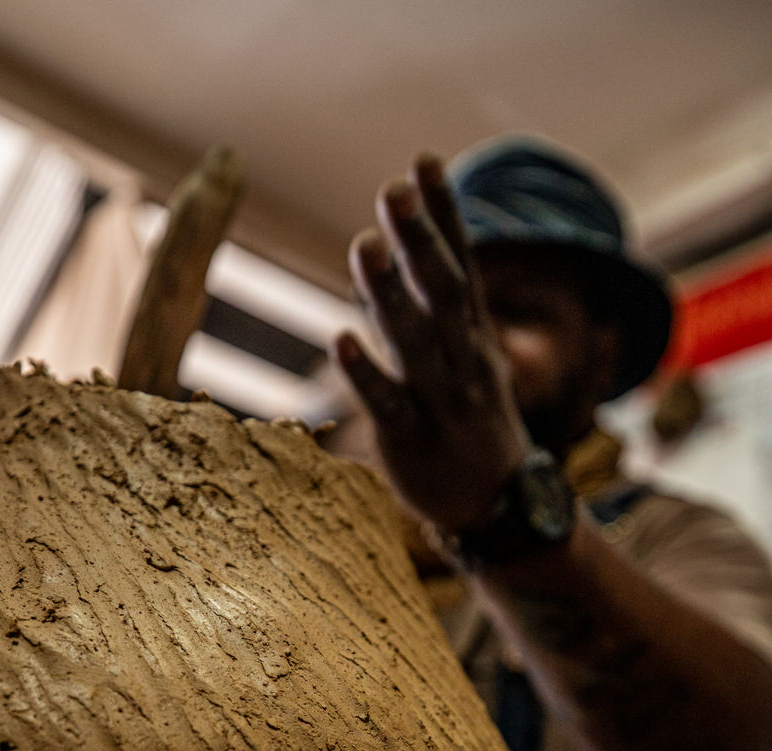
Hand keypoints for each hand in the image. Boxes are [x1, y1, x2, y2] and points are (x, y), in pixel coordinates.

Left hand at [332, 154, 530, 531]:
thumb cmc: (470, 420)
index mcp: (473, 334)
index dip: (444, 215)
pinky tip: (339, 338)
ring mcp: (439, 400)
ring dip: (388, 294)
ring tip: (362, 245)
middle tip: (392, 190)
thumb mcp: (469, 357)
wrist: (496, 506)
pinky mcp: (411, 440)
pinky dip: (366, 373)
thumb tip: (413, 245)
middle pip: (441, 293)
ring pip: (415, 341)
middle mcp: (461, 359)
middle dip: (419, 241)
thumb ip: (439, 306)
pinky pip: (388, 403)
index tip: (423, 160)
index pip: (461, 264)